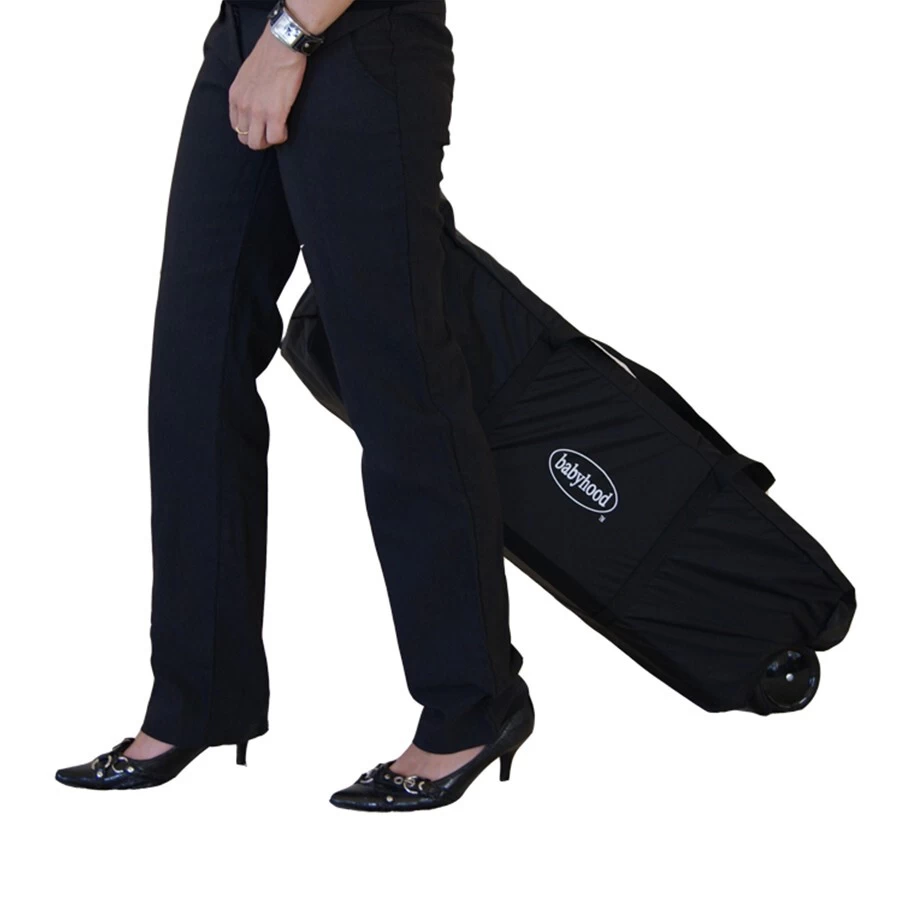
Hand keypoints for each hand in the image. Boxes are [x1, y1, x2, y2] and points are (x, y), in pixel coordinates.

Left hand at [229, 27, 307, 149]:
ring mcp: (258, 111)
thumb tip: (254, 101)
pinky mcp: (275, 113)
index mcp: (235, 96)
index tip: (261, 124)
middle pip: (245, 139)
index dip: (250, 129)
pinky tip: (286, 126)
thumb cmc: (268, 55)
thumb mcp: (246, 74)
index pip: (236, 126)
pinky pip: (275, 138)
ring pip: (257, 143)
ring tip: (279, 129)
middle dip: (259, 138)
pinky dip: (281, 136)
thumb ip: (246, 92)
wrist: (281, 45)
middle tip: (271, 130)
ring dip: (269, 140)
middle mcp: (243, 106)